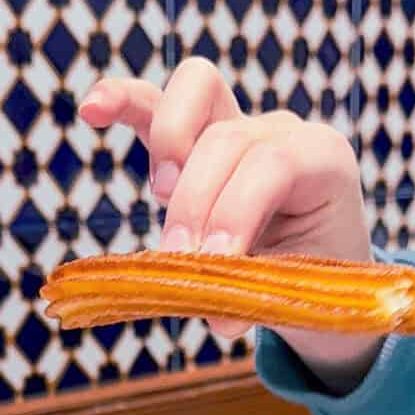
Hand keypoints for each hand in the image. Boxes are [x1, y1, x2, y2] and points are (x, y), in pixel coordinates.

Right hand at [79, 60, 380, 391]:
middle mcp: (283, 129)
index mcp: (323, 160)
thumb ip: (258, 292)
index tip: (216, 262)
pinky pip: (154, 104)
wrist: (314, 267)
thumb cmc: (307, 277)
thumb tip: (219, 318)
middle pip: (227, 137)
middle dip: (197, 202)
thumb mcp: (295, 286)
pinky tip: (91, 109)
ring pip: (196, 96)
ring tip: (162, 199)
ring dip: (168, 151)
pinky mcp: (192, 134)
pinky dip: (123, 102)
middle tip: (182, 259)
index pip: (274, 163)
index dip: (237, 211)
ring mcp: (237, 121)